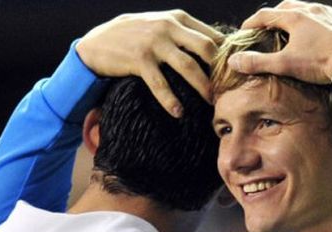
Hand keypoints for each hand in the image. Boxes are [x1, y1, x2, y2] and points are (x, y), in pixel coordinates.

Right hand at [76, 11, 222, 116]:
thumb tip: (214, 48)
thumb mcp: (160, 25)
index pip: (212, 35)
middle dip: (219, 72)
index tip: (234, 75)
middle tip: (227, 91)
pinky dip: (170, 100)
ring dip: (202, 87)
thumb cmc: (133, 36)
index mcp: (178, 18)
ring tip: (210, 103)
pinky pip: (160, 83)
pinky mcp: (139, 60)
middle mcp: (168, 26)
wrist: (97, 42)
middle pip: (206, 49)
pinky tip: (178, 113)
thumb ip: (183, 33)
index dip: (226, 56)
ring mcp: (154, 42)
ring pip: (188, 67)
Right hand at [229, 1, 331, 82]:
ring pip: (310, 10)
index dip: (252, 22)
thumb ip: (258, 63)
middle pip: (288, 7)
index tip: (244, 30)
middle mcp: (313, 10)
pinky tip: (320, 33)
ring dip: (298, 17)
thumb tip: (234, 61)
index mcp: (295, 17)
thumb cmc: (319, 63)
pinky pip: (329, 19)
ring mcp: (331, 15)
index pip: (266, 15)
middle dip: (275, 15)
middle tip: (268, 26)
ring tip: (293, 28)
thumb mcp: (285, 64)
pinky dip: (319, 24)